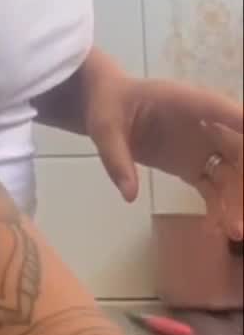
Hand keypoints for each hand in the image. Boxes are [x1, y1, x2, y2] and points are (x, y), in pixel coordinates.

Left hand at [85, 74, 243, 239]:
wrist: (104, 106)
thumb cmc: (107, 106)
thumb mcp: (104, 129)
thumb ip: (117, 159)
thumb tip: (130, 195)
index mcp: (185, 102)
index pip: (221, 110)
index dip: (241, 124)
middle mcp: (202, 124)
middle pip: (237, 148)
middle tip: (242, 210)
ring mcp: (199, 146)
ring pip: (230, 173)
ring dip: (236, 200)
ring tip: (235, 231)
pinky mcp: (191, 164)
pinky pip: (212, 187)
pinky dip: (218, 208)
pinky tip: (217, 229)